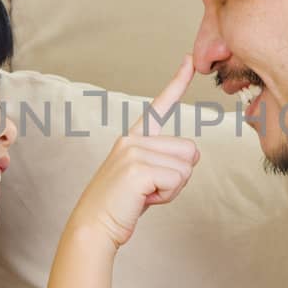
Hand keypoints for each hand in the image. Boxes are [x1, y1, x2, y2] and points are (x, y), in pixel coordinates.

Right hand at [69, 56, 199, 247]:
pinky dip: (167, 196)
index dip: (177, 82)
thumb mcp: (145, 178)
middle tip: (149, 189)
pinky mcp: (137, 168)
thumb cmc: (121, 205)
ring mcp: (133, 152)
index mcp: (133, 138)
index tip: (187, 60)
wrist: (94, 226)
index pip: (159, 106)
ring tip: (144, 194)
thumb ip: (165, 162)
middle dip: (178, 176)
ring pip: (185, 167)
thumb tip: (194, 154)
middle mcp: (132, 139)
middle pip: (189, 150)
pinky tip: (143, 199)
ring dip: (172, 188)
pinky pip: (177, 180)